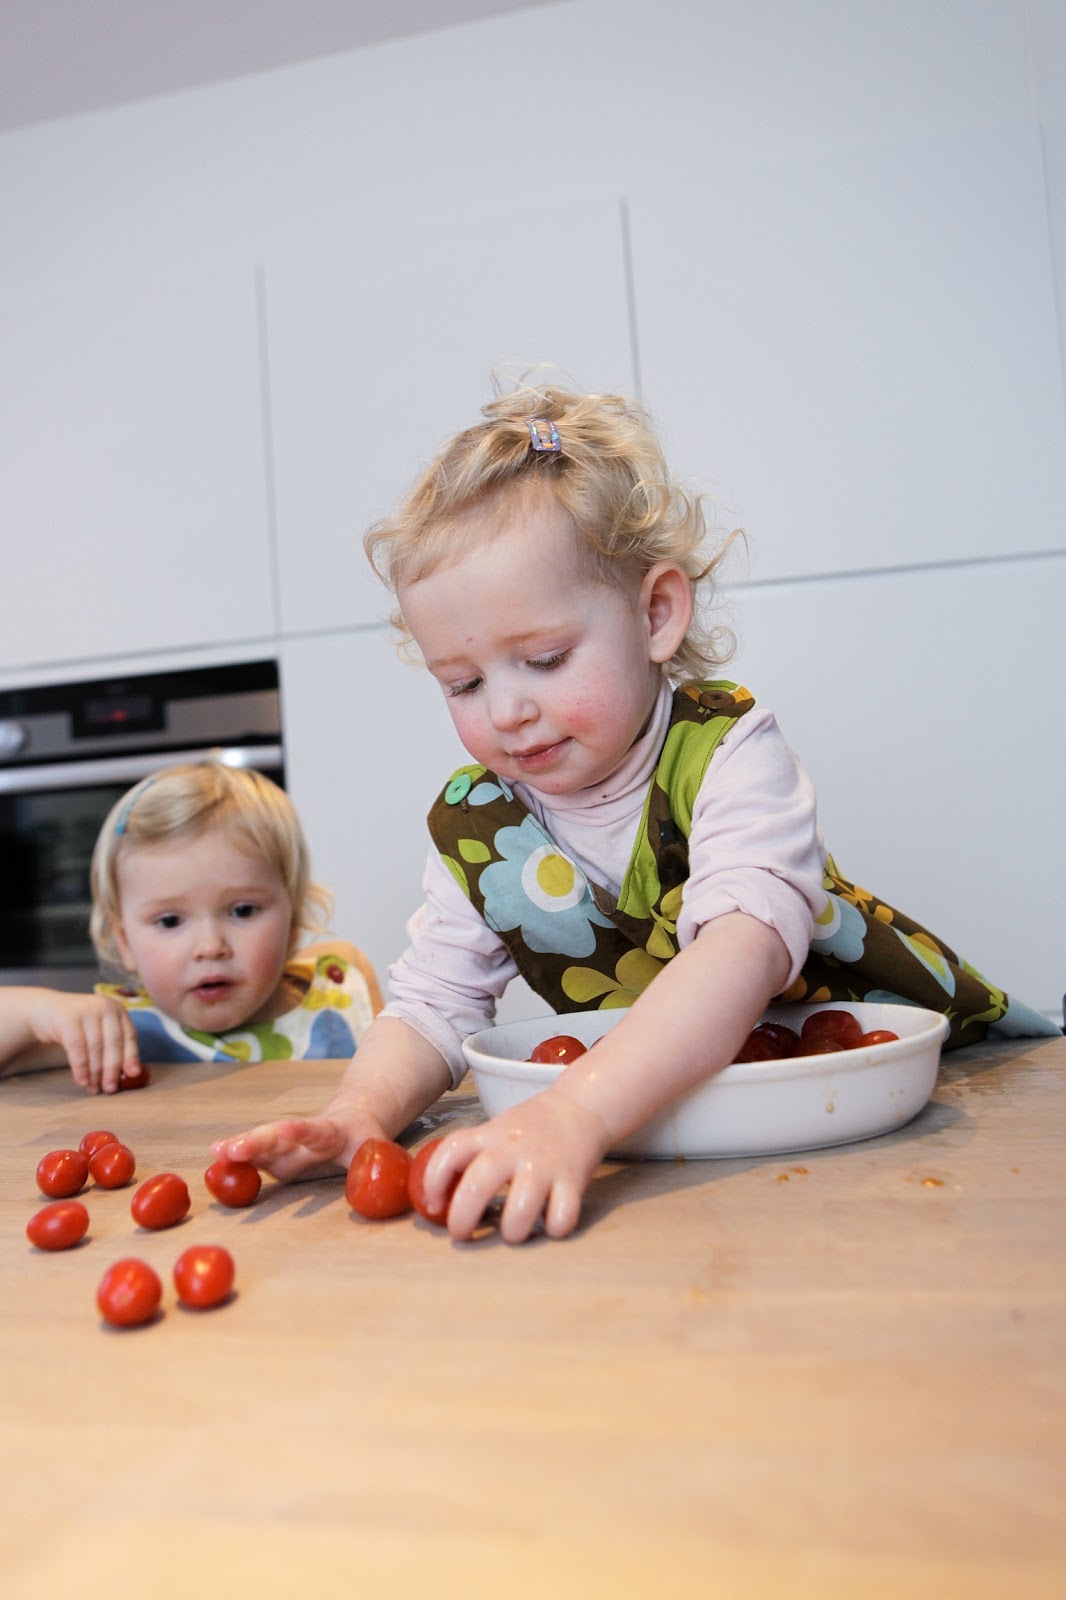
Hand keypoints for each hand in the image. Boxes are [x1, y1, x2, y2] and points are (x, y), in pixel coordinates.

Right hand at [27, 990, 140, 1093]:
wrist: (43, 1010)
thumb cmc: (77, 1026)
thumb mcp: (98, 1030)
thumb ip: (113, 1047)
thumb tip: (131, 1074)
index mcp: (117, 1009)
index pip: (129, 1035)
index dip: (131, 1056)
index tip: (133, 1075)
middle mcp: (104, 1006)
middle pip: (113, 1043)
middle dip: (112, 1069)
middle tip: (110, 1089)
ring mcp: (86, 1010)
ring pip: (95, 1047)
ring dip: (95, 1072)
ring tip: (93, 1089)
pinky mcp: (67, 1018)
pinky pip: (77, 1047)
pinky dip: (81, 1067)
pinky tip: (82, 1081)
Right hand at [211, 1114, 381, 1183]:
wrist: (350, 1123)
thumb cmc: (364, 1142)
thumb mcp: (378, 1151)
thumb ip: (379, 1165)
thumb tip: (383, 1185)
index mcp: (331, 1131)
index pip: (315, 1129)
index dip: (302, 1130)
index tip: (287, 1128)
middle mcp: (302, 1133)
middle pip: (278, 1134)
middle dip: (256, 1141)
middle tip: (233, 1150)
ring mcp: (285, 1142)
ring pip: (261, 1141)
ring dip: (239, 1147)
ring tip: (216, 1152)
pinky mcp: (276, 1155)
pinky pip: (254, 1156)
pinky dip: (235, 1157)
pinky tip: (215, 1159)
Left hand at [423, 1085, 610, 1243]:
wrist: (580, 1107)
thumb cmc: (531, 1127)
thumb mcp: (495, 1130)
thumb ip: (471, 1157)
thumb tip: (439, 1200)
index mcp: (490, 1135)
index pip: (450, 1152)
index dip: (433, 1182)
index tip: (433, 1204)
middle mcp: (513, 1150)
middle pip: (476, 1188)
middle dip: (462, 1220)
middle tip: (461, 1234)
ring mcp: (544, 1166)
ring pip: (520, 1212)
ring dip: (512, 1231)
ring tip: (512, 1232)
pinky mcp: (573, 1181)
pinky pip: (561, 1218)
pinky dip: (554, 1228)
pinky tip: (550, 1223)